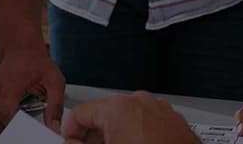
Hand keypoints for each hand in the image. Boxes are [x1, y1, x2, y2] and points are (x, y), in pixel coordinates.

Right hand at [0, 48, 65, 134]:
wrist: (22, 51)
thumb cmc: (37, 64)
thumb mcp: (55, 81)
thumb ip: (55, 104)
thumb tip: (53, 126)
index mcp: (11, 83)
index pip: (5, 111)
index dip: (14, 125)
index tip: (24, 128)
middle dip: (7, 127)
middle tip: (20, 122)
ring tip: (13, 113)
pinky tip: (3, 108)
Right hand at [61, 91, 198, 143]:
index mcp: (118, 108)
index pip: (80, 113)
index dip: (70, 132)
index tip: (70, 143)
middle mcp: (139, 102)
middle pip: (104, 115)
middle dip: (94, 136)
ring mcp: (159, 109)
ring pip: (126, 119)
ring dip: (116, 136)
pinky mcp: (172, 120)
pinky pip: (146, 123)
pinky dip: (137, 135)